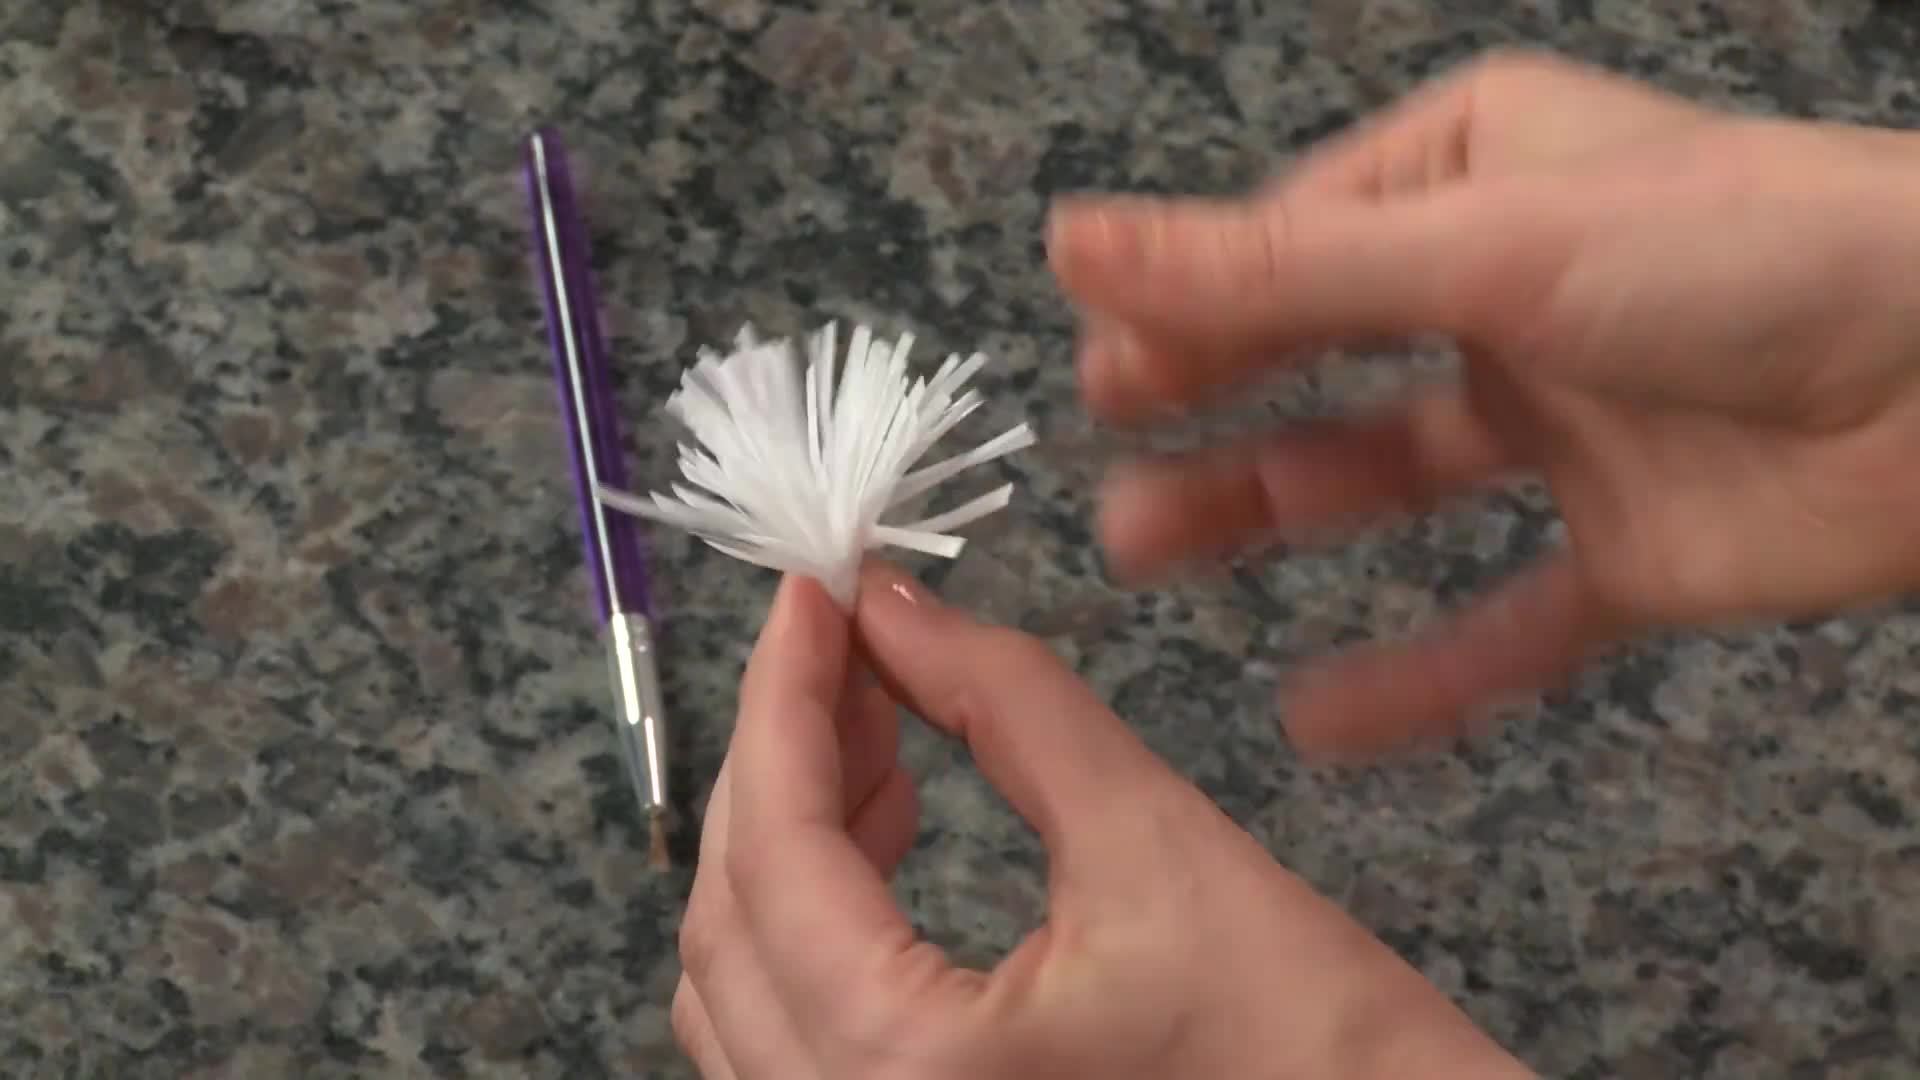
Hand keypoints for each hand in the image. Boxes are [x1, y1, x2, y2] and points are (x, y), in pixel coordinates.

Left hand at [670, 568, 1530, 1078]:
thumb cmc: (1315, 1050)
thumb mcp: (1154, 843)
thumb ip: (1005, 705)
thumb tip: (896, 607)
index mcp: (904, 1077)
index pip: (776, 850)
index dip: (783, 694)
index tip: (814, 594)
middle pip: (732, 917)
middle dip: (783, 756)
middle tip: (852, 643)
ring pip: (741, 984)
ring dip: (789, 838)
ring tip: (880, 725)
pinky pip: (792, 1035)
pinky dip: (814, 919)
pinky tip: (887, 829)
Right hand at [1046, 49, 1919, 759]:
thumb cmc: (1760, 260)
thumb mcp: (1485, 250)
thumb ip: (1269, 269)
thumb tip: (1079, 241)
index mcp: (1477, 178)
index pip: (1292, 244)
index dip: (1188, 311)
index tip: (1099, 375)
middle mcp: (1509, 292)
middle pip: (1319, 359)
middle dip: (1210, 411)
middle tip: (1109, 466)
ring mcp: (1564, 426)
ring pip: (1383, 480)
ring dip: (1270, 513)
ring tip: (1153, 548)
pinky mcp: (1621, 549)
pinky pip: (1497, 619)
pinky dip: (1416, 672)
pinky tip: (1324, 713)